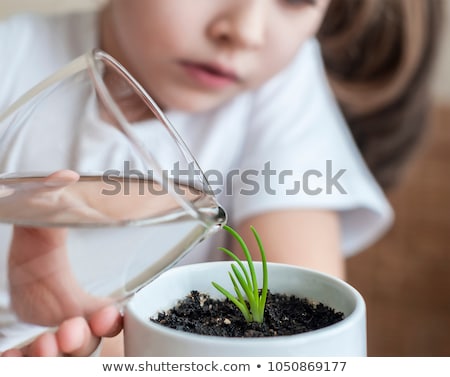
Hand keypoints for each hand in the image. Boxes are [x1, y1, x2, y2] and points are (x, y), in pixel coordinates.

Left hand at [3, 170, 120, 355]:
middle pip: (88, 345)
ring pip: (63, 359)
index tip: (108, 315)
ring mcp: (46, 338)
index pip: (109, 319)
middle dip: (83, 341)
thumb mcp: (40, 229)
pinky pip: (27, 364)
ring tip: (43, 344)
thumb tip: (66, 175)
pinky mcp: (23, 349)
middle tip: (70, 329)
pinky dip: (23, 363)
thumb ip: (52, 204)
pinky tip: (14, 356)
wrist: (13, 273)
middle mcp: (69, 323)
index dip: (112, 322)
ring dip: (58, 355)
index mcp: (81, 300)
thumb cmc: (32, 253)